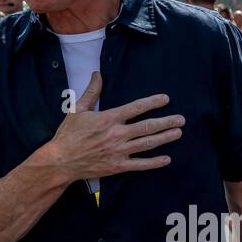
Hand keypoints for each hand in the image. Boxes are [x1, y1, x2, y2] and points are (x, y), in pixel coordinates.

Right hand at [48, 72, 184, 181]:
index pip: (136, 108)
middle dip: (166, 122)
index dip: (152, 102)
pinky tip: (167, 159)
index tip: (165, 99)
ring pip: (147, 143)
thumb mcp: (77, 110)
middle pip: (147, 126)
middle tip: (181, 119)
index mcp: (108, 118)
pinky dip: (154, 163)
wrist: (61, 161)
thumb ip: (91, 92)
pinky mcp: (117, 166)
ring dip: (165, 138)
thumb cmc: (68, 135)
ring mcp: (119, 151)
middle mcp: (117, 134)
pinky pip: (140, 165)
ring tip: (178, 133)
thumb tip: (97, 74)